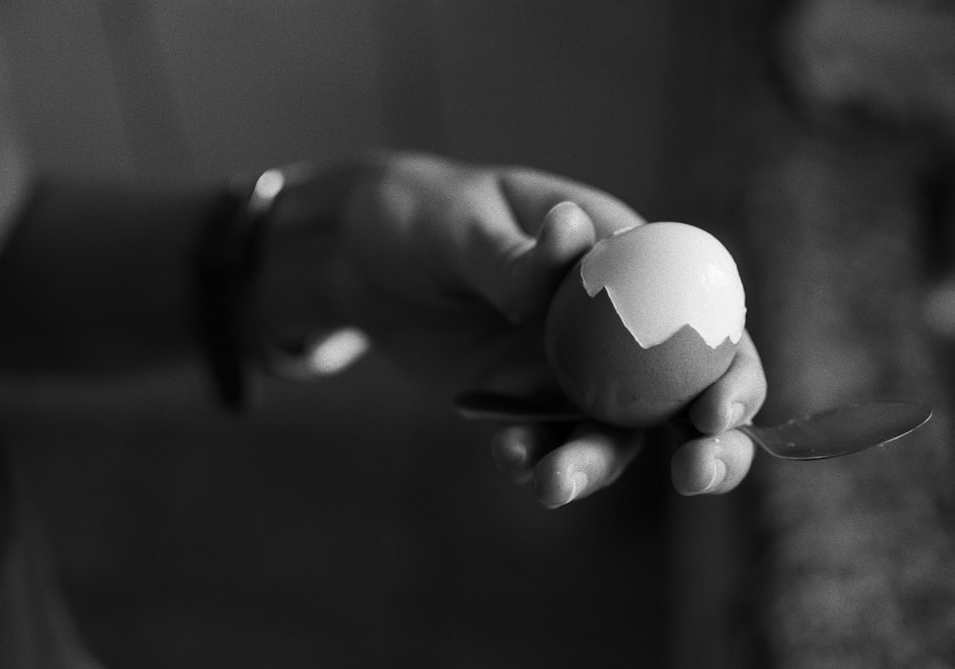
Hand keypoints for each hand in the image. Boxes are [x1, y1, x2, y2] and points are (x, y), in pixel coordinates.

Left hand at [265, 152, 765, 505]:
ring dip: (599, 464)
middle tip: (695, 477)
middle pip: (683, 388)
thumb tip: (572, 235)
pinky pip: (546, 442)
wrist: (358, 259)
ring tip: (555, 484)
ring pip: (614, 431)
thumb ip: (511, 250)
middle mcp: (610, 321)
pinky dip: (537, 461)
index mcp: (620, 258)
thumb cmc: (420, 214)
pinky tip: (511, 461)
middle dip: (706, 441)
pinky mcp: (524, 401)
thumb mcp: (458, 223)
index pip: (701, 313)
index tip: (718, 411)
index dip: (728, 363)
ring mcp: (570, 367)